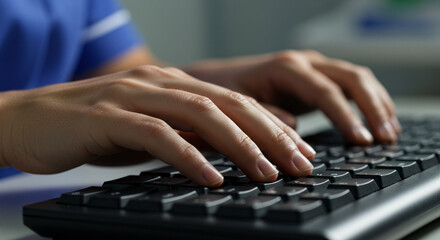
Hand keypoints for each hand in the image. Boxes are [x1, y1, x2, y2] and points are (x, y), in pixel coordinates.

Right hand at [0, 66, 315, 186]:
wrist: (29, 120)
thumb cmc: (92, 128)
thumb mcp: (151, 130)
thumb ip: (187, 133)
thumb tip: (228, 150)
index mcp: (173, 83)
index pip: (235, 101)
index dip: (272, 125)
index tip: (300, 151)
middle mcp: (160, 82)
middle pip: (229, 104)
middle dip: (270, 135)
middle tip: (300, 163)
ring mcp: (134, 95)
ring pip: (201, 114)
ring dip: (239, 144)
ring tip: (267, 173)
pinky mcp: (108, 116)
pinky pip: (158, 135)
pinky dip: (189, 156)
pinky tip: (212, 177)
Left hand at [187, 50, 400, 144]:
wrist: (219, 80)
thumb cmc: (225, 92)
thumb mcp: (237, 105)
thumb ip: (264, 117)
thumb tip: (293, 131)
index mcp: (286, 67)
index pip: (325, 90)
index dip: (345, 116)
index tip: (361, 141)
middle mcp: (304, 62)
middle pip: (352, 77)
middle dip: (372, 108)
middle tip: (384, 139)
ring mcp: (313, 68)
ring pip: (357, 78)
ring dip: (377, 104)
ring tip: (389, 133)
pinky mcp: (317, 80)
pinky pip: (351, 86)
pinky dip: (369, 102)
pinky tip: (378, 121)